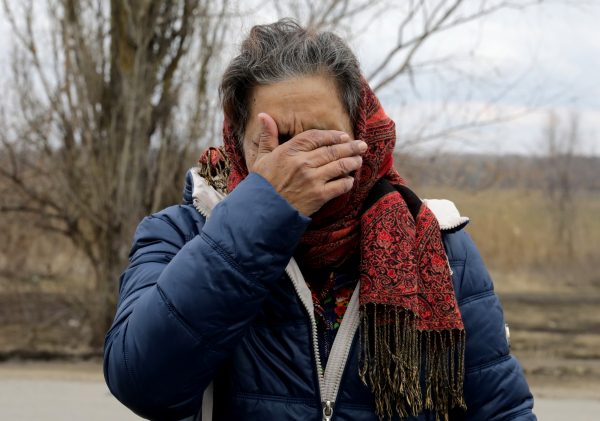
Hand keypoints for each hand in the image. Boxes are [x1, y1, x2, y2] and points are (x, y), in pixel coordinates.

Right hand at [250, 113, 366, 216]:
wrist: (262, 212)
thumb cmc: (262, 185)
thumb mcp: (261, 157)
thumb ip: (268, 136)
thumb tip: (263, 115)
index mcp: (289, 151)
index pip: (317, 137)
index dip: (333, 135)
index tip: (343, 136)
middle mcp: (303, 163)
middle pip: (332, 150)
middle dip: (350, 147)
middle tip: (361, 145)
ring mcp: (312, 180)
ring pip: (340, 166)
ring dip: (353, 162)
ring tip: (359, 159)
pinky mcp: (318, 196)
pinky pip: (339, 186)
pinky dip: (347, 182)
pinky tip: (350, 180)